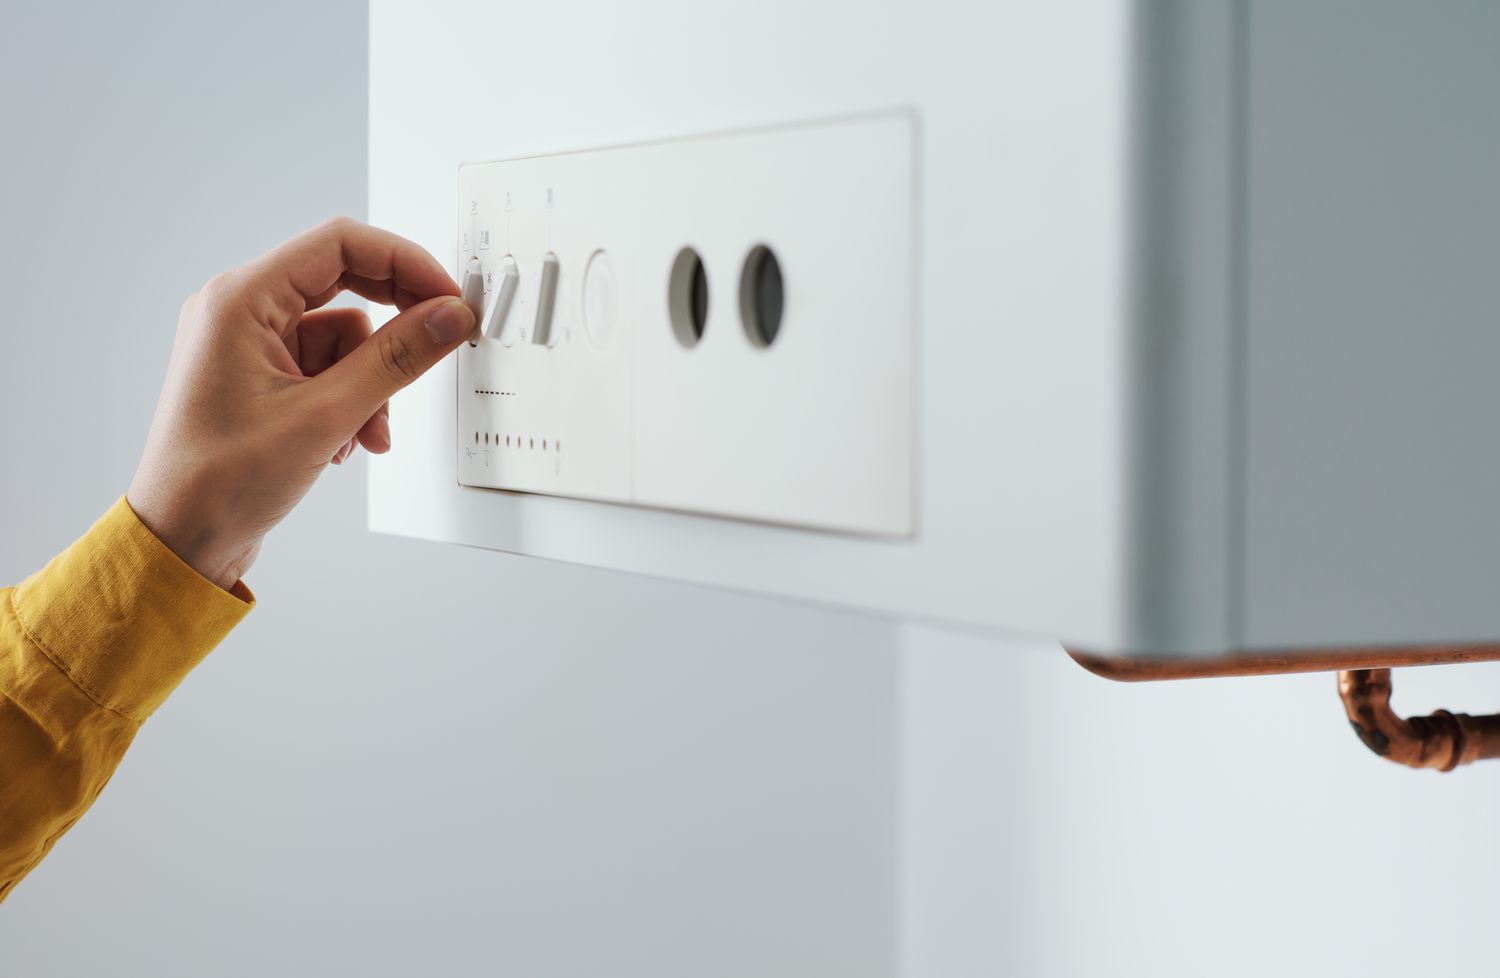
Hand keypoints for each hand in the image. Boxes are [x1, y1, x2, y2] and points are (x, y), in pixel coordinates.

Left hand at [127, 217, 475, 589]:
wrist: (181, 539)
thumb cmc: (218, 482)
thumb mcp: (324, 416)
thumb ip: (395, 358)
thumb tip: (447, 317)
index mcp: (240, 300)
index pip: (340, 244)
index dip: (404, 263)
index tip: (447, 296)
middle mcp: (241, 311)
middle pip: (346, 285)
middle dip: (392, 328)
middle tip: (435, 344)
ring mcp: (252, 345)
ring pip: (345, 337)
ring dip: (370, 383)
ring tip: (366, 432)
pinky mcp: (264, 377)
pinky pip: (329, 368)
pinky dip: (350, 401)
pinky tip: (344, 441)